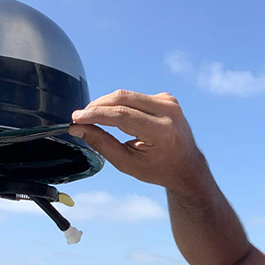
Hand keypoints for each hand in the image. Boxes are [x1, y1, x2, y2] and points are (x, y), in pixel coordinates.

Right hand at [69, 90, 208, 195]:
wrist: (187, 167)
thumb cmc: (158, 169)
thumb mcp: (128, 163)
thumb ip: (102, 144)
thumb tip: (79, 128)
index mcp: (161, 131)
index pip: (121, 115)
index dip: (95, 115)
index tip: (77, 118)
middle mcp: (168, 111)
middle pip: (123, 98)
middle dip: (98, 106)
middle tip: (81, 117)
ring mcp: (169, 102)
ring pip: (127, 95)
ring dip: (107, 104)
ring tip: (92, 117)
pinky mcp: (166, 98)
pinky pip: (136, 96)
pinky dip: (120, 104)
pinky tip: (113, 116)